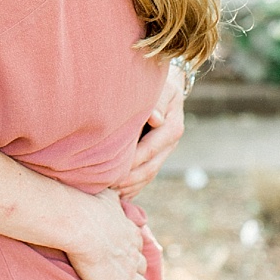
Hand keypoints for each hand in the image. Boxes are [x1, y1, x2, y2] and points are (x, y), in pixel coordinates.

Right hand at [63, 187, 149, 279]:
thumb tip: (114, 178)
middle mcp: (131, 253)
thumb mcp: (104, 193)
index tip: (132, 251)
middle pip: (141, 267)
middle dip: (142, 274)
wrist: (79, 222)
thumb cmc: (85, 205)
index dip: (134, 248)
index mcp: (127, 232)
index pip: (135, 242)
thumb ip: (110, 191)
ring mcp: (126, 274)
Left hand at [113, 67, 187, 199]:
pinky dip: (133, 187)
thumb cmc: (157, 84)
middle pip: (150, 167)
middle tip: (107, 186)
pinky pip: (146, 175)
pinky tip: (118, 195)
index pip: (150, 149)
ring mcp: (164, 151)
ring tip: (110, 193)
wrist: (165, 87)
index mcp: (172, 127)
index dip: (132, 161)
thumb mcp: (160, 87)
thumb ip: (157, 102)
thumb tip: (155, 118)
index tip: (113, 170)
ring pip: (148, 175)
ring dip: (130, 186)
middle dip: (128, 179)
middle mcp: (170, 143)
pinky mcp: (157, 155)